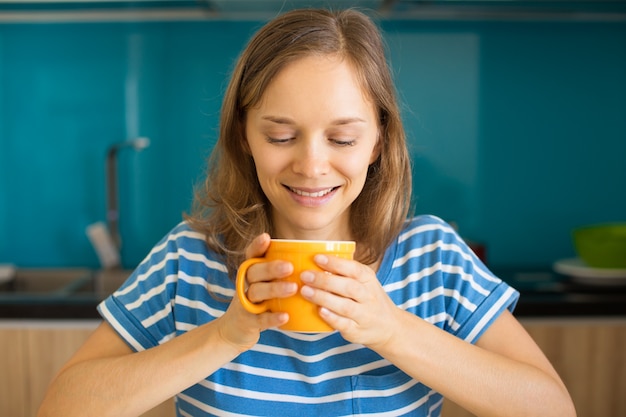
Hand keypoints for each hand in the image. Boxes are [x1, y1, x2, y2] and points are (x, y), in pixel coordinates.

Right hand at [216, 233, 297, 351]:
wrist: (236, 329)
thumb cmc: (260, 301)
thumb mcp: (265, 283)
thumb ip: (282, 271)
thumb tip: (315, 256)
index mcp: (250, 272)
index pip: (250, 255)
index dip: (257, 246)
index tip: (266, 237)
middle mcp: (245, 284)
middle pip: (254, 272)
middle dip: (271, 268)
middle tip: (290, 266)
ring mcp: (244, 303)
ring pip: (256, 292)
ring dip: (274, 289)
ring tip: (293, 288)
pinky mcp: (247, 321)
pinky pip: (259, 319)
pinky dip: (272, 317)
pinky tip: (286, 316)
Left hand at [299, 255, 398, 349]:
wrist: (389, 327)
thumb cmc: (368, 299)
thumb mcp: (364, 281)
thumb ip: (344, 272)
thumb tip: (313, 260)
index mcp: (368, 279)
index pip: (354, 269)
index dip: (335, 263)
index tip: (317, 258)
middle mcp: (369, 297)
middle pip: (348, 287)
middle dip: (325, 280)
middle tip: (305, 275)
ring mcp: (364, 315)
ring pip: (345, 306)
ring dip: (323, 298)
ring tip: (305, 291)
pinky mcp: (356, 331)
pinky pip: (344, 324)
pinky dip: (331, 318)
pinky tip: (319, 311)